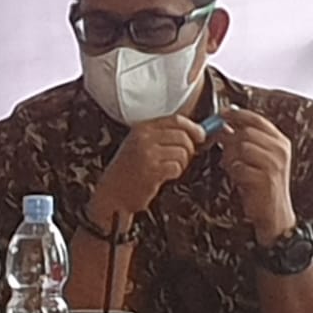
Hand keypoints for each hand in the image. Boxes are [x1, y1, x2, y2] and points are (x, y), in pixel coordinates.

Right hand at [90, 115, 206, 222]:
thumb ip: (163, 135)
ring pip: (183, 152)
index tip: (200, 135)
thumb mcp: (140, 144)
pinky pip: (177, 167)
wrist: (112, 192)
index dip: (193, 127)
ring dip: (182, 163)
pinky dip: (175, 173)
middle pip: (183, 136)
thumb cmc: (128, 170)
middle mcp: (143, 138)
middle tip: (182, 158)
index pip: (176, 120)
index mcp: (141, 128)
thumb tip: (196, 132)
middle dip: (189, 149)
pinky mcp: (152, 170)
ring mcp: (147, 153)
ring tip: (169, 168)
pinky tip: (164, 176)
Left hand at [218, 108, 296, 244]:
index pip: (257, 119)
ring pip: (242, 147)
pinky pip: (240, 166)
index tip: (221, 115)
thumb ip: (243, 141)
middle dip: (229, 140)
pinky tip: (239, 178)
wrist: (273, 212)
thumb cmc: (260, 183)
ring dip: (231, 157)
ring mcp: (275, 164)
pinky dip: (234, 171)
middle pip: (246, 132)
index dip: (236, 115)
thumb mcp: (255, 158)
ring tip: (233, 168)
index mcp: (280, 141)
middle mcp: (281, 150)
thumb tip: (222, 126)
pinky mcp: (266, 178)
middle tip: (223, 151)